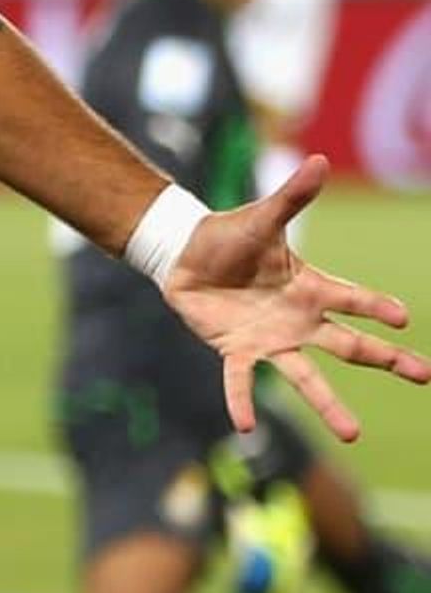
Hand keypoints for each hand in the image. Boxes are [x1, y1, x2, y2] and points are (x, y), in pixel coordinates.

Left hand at [165, 154, 430, 440]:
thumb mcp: (261, 217)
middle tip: (423, 375)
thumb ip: (292, 197)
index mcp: (310, 288)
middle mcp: (299, 320)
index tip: (403, 316)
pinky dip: (242, 401)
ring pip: (306, 377)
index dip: (376, 306)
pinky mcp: (236, 350)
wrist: (185, 256)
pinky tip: (247, 426)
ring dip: (328, 406)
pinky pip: (241, 380)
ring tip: (353, 433)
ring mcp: (271, 339)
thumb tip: (320, 159)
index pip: (352, 299)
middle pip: (350, 344)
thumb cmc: (230, 237)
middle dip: (387, 359)